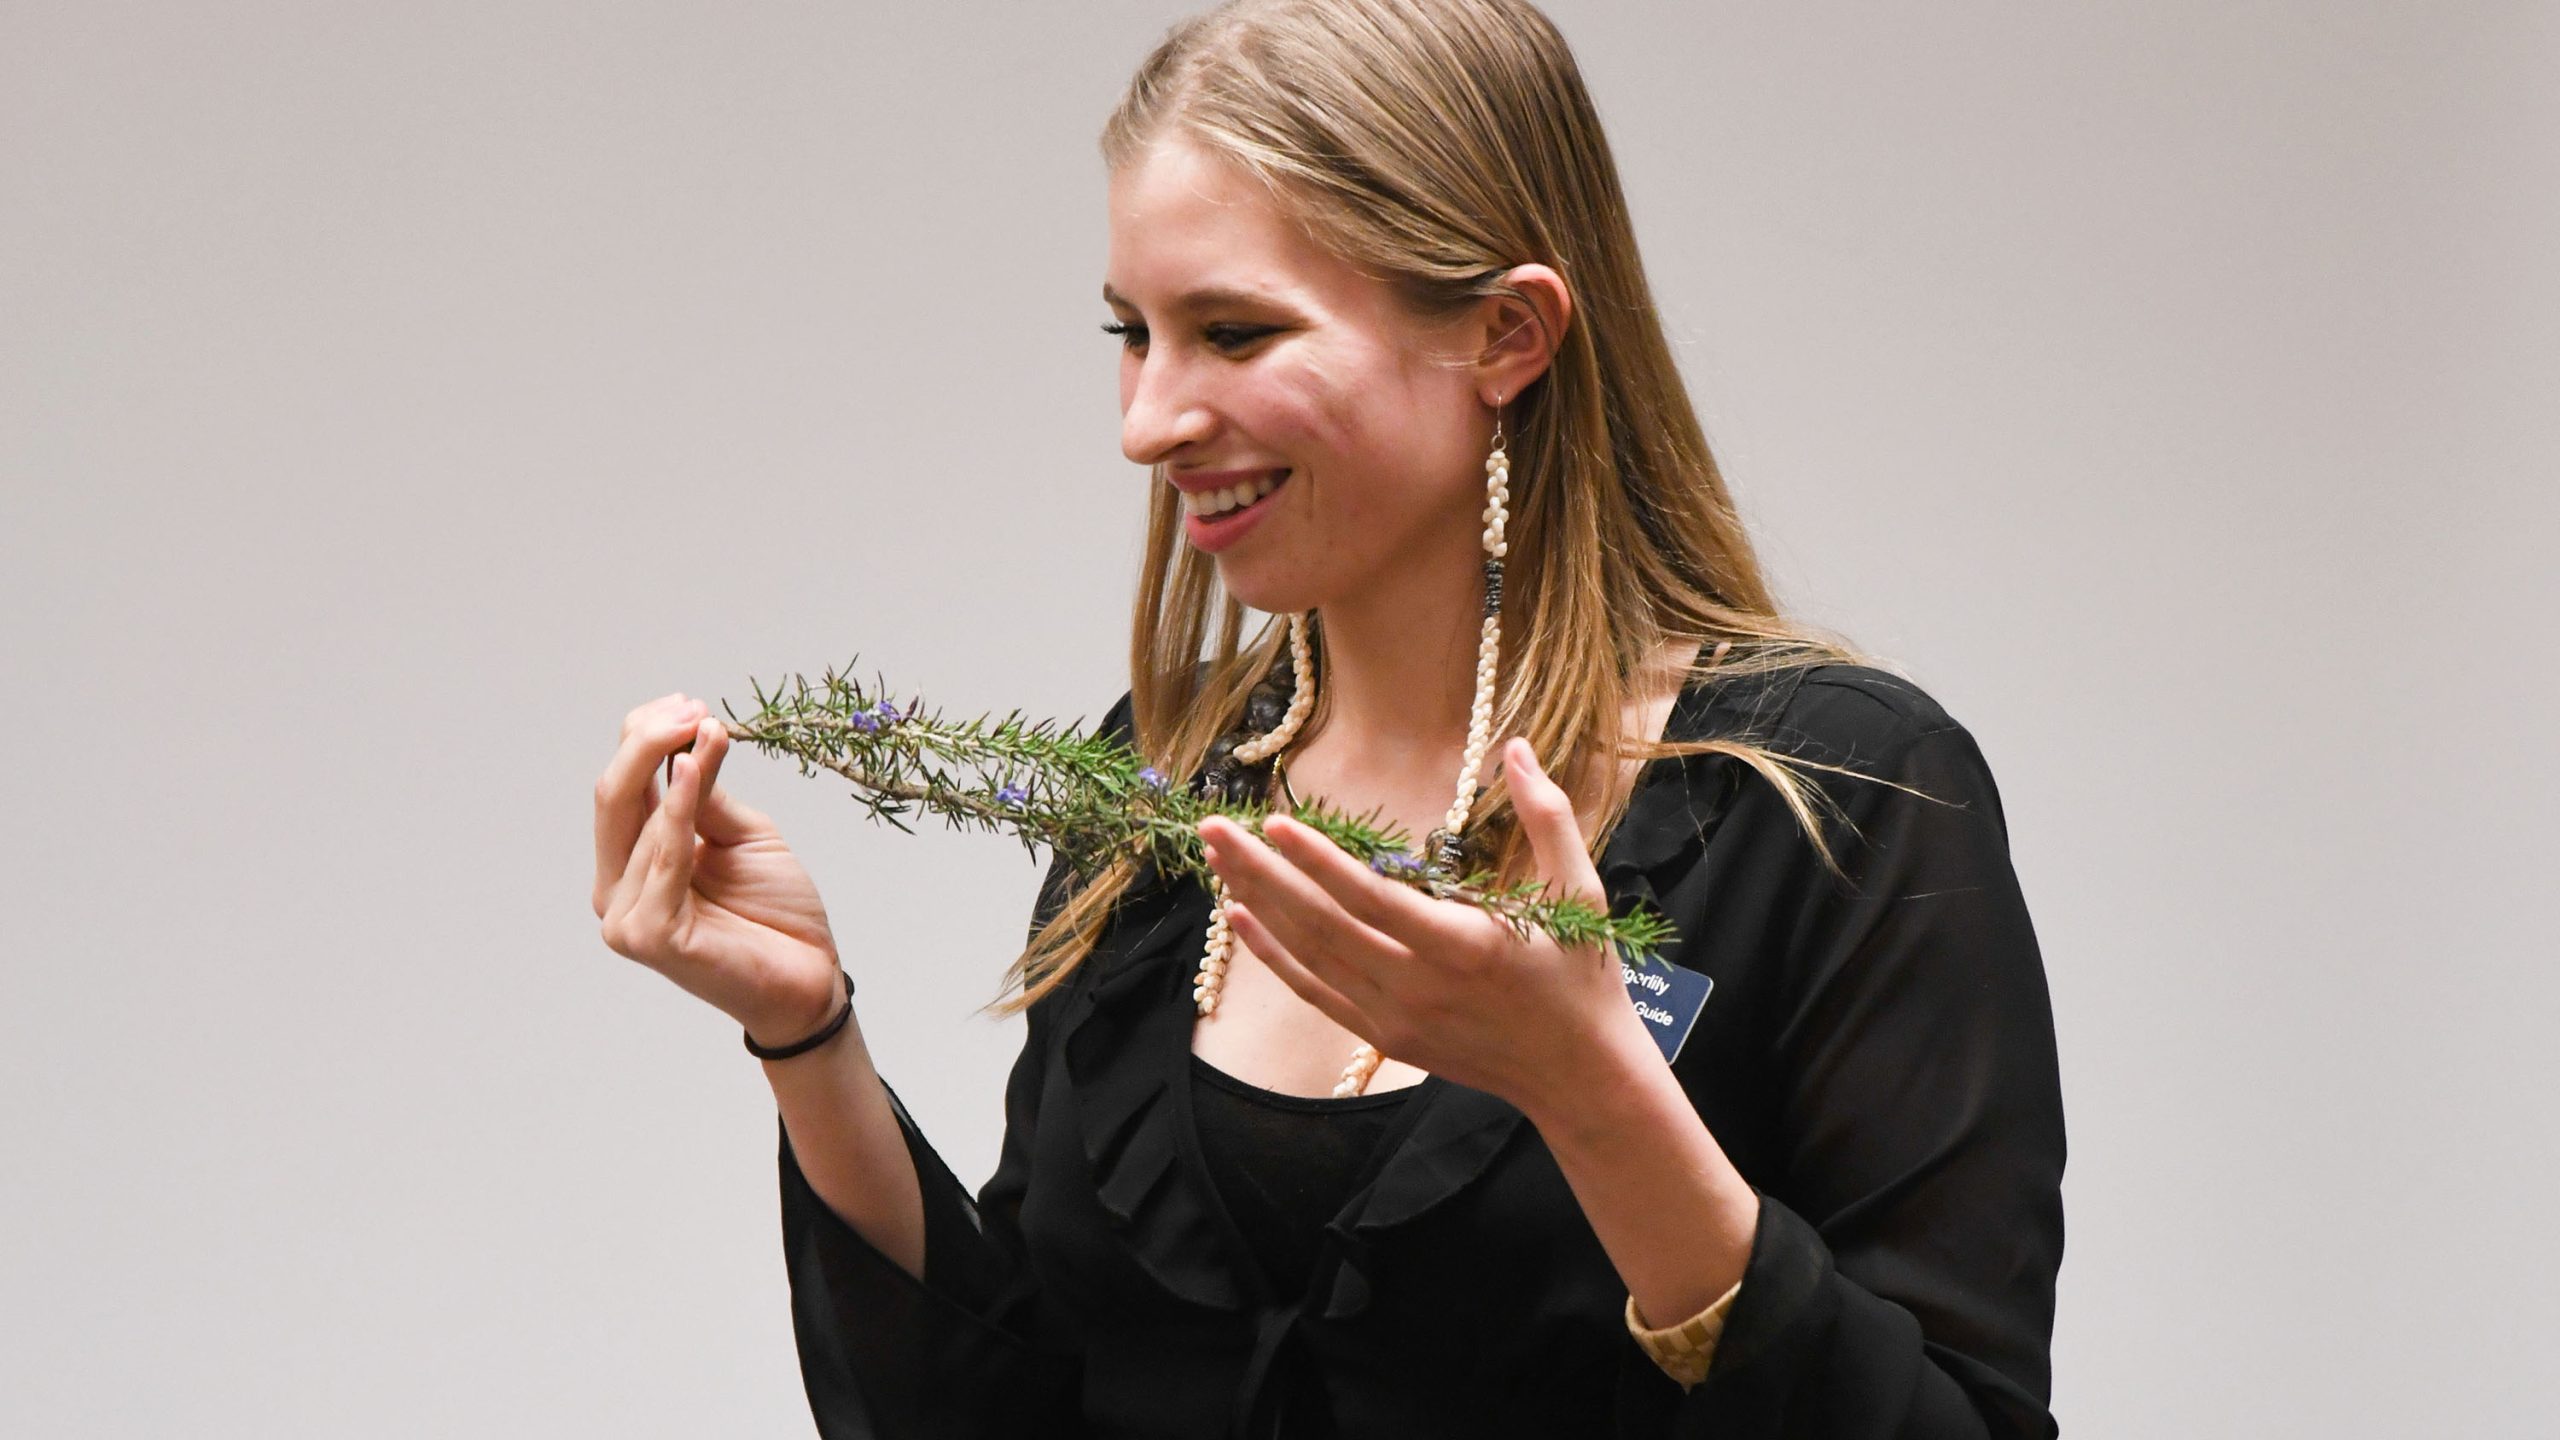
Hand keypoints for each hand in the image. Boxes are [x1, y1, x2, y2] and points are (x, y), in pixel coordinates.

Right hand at [593, 693, 845, 1044]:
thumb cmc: (776, 910)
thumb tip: (689, 737)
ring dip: (669, 764)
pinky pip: (661, 857)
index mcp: (632, 861)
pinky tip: (692, 770)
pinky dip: (677, 810)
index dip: (645, 735)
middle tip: (692, 705)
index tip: (690, 701)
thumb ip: (705, 794)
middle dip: (647, 741)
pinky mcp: (649, 935)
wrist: (811, 977)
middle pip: (612, 796)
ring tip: (705, 726)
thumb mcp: (743, 834)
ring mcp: (627, 916)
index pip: (620, 786)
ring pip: (635, 819)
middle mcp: (617, 888)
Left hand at [1197, 738, 1650, 1110]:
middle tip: (1210, 827)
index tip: (1273, 823)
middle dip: (1260, 873)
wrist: (1578, 1075)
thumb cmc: (1581, 976)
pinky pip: (1314, 992)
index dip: (1318, 862)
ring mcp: (1394, 1017)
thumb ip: (1547, 815)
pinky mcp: (1383, 1037)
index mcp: (1464, 945)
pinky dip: (1273, 956)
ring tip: (1216, 857)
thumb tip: (1516, 744)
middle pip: (1320, 924)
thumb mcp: (1581, 891)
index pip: (1371, 899)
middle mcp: (1418, 985)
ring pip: (1308, 956)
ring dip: (1257, 904)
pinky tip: (1238, 918)